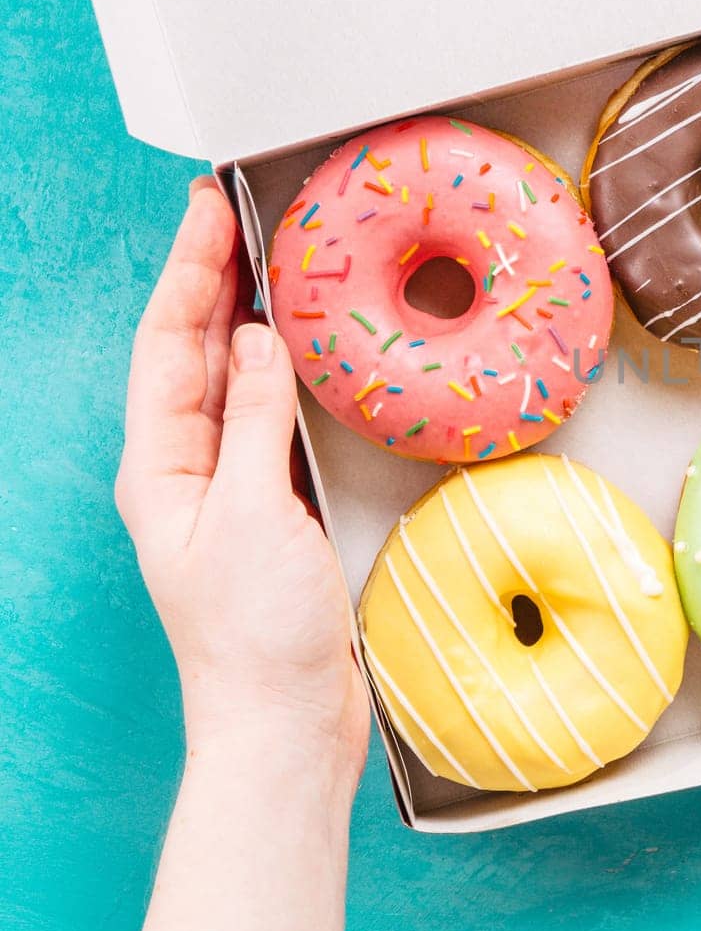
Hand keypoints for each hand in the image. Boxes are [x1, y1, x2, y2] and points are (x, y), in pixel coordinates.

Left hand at [117, 177, 367, 776]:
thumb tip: (258, 339)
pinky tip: (307, 352)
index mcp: (162, 468)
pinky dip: (286, 371)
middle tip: (241, 213)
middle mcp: (188, 469)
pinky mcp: (273, 505)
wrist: (285, 721)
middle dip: (212, 278)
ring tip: (274, 261)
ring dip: (249, 317)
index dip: (188, 271)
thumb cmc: (256, 636)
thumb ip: (254, 422)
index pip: (167, 345)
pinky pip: (271, 416)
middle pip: (193, 352)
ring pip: (232, 379)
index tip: (209, 209)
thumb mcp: (253, 516)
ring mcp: (231, 486)